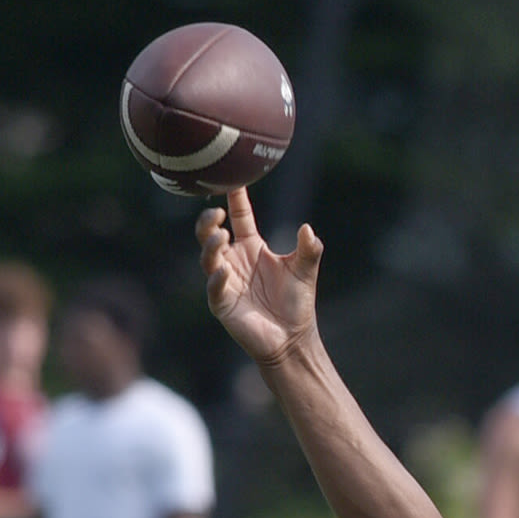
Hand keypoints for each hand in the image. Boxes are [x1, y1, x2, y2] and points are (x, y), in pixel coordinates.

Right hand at [196, 188, 322, 367]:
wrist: (292, 339)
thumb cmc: (297, 303)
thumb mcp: (305, 270)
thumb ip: (310, 249)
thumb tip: (308, 229)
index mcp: (252, 247)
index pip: (240, 217)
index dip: (235, 198)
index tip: (233, 178)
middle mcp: (234, 261)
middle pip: (212, 234)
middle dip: (209, 222)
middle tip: (216, 214)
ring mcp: (226, 282)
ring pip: (208, 258)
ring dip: (211, 246)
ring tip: (221, 236)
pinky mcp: (223, 304)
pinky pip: (215, 288)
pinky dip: (217, 279)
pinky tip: (224, 270)